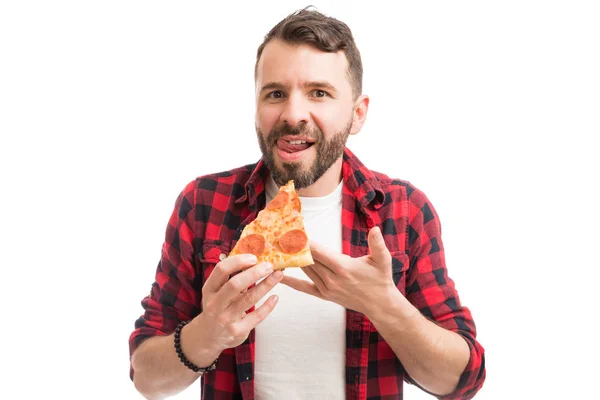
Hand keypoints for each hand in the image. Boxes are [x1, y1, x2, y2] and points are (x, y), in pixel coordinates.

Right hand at [195, 254, 282, 353]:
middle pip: (235, 284)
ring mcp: (226, 318)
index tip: (253, 257)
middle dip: (254, 273)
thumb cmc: (217, 308)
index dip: (238, 261)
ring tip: (278, 275)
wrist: (208, 337)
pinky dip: (268, 306)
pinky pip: (256, 316)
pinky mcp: (238, 330)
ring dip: (266, 285)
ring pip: (249, 299)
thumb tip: (254, 260)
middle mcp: (215, 304)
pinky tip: (275, 297)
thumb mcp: (215, 292)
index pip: (221, 270)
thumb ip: (230, 279)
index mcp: (209, 290)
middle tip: (269, 265)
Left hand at [281, 227, 397, 314]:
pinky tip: (280, 276)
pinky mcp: (324, 295)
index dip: (306, 241)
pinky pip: (304, 288)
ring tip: (280, 248)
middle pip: (309, 260)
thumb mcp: (383, 260)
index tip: (295, 232)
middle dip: (296, 248)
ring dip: (293, 260)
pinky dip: (292, 282)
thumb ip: (378, 244)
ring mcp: (327, 288)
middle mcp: (332, 279)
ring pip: (306, 270)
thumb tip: (375, 229)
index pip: (319, 251)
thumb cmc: (380, 279)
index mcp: (343, 267)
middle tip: (281, 236)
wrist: (380, 303)